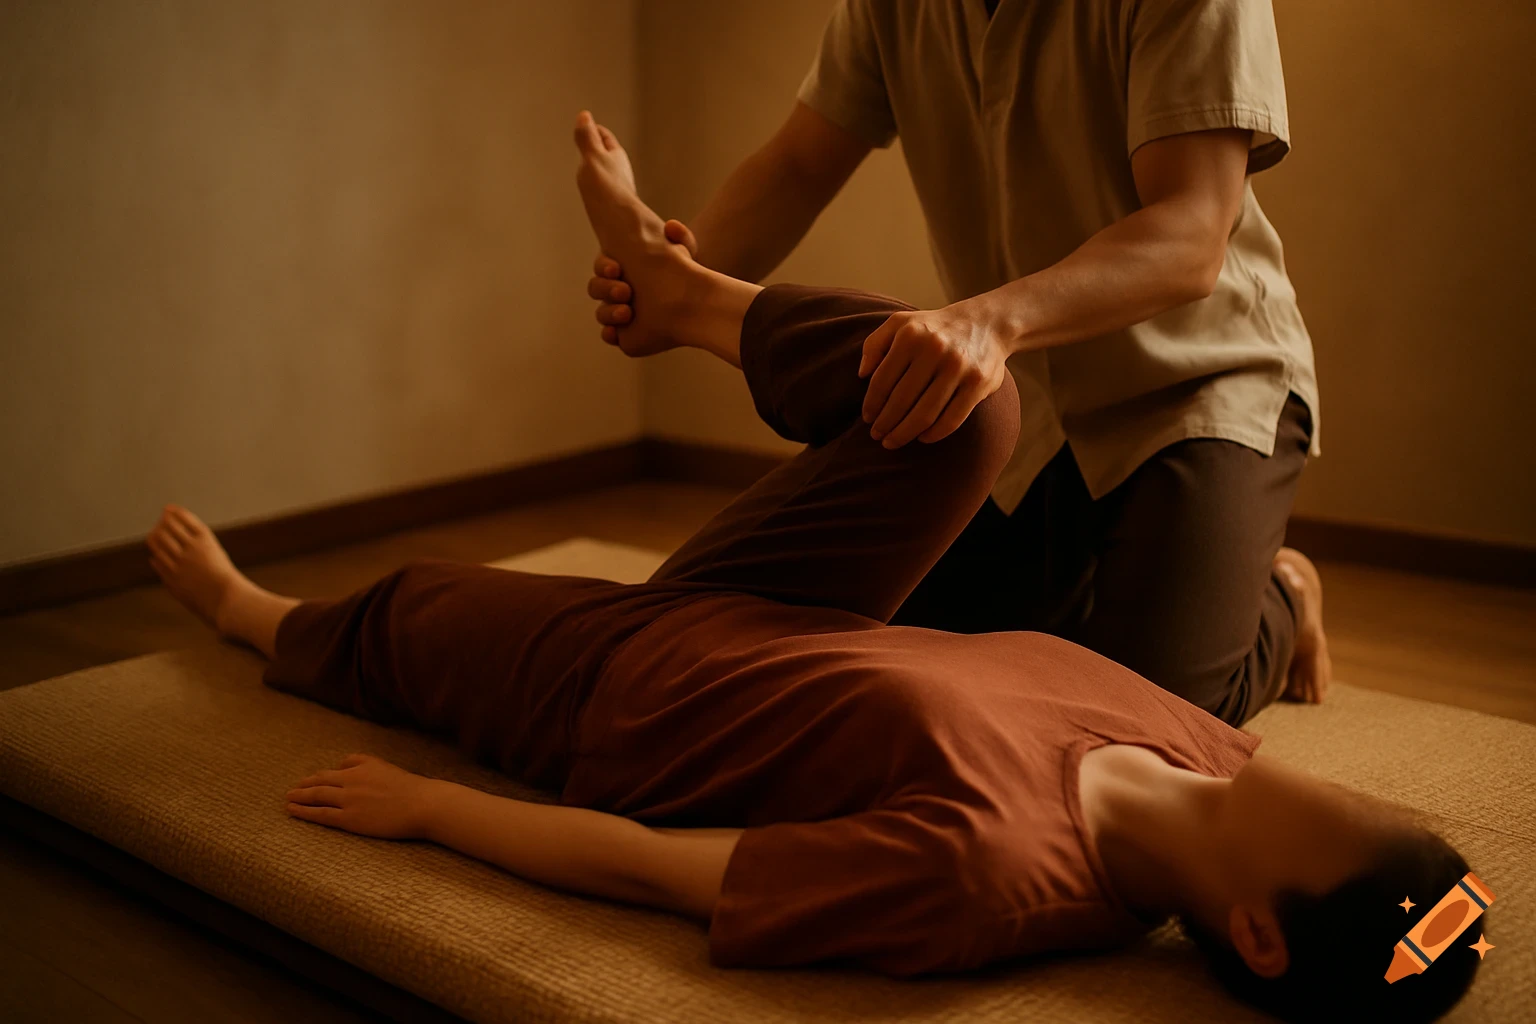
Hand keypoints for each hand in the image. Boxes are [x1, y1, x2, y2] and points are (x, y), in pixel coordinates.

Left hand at [285, 753, 440, 839]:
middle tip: (293, 790)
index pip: (336, 769)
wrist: (421, 804)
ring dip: (299, 797)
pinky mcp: (349, 818)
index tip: (311, 780)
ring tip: (289, 799)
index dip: (320, 776)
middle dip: (305, 785)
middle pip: (321, 781)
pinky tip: (293, 811)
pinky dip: (304, 812)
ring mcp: (348, 799)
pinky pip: (321, 814)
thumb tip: (344, 764)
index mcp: (362, 766)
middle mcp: (351, 780)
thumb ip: (365, 762)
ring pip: (316, 796)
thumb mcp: (386, 766)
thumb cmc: (410, 788)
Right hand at [588, 219, 697, 345]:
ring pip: (602, 312)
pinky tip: (615, 333)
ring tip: (627, 312)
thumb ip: (681, 237)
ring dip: (609, 312)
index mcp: (621, 267)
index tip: (617, 268)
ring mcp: (619, 311)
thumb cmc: (685, 274)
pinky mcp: (626, 333)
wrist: (697, 304)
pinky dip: (609, 333)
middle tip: (626, 291)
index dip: (605, 266)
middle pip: (597, 288)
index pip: (602, 265)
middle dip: (607, 288)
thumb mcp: (685, 253)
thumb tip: (671, 226)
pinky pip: (610, 334)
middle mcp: (615, 289)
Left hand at [857, 301, 1011, 447]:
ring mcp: (958, 367)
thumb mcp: (900, 323)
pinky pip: (952, 418)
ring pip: (925, 413)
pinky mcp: (978, 383)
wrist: (987, 323)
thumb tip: (862, 375)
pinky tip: (922, 438)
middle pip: (901, 400)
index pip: (882, 380)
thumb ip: (875, 344)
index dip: (872, 404)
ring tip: (893, 442)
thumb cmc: (934, 329)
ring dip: (904, 433)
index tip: (867, 418)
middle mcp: (934, 350)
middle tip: (877, 436)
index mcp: (910, 335)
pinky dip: (935, 433)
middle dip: (885, 423)